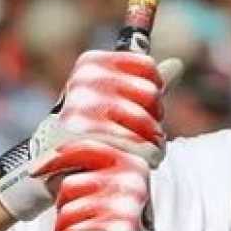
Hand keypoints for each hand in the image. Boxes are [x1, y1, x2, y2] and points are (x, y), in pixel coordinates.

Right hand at [0, 51, 182, 220]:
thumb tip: (177, 64)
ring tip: (147, 150)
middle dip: (154, 118)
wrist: (53, 167)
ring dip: (156, 141)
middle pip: (151, 94)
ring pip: (149, 122)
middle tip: (145, 132)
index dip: (154, 91)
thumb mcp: (114, 99)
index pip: (147, 67)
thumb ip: (145, 82)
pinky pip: (140, 146)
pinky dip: (150, 156)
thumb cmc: (90, 129)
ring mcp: (83, 111)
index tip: (144, 105)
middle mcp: (83, 82)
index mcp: (90, 64)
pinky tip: (144, 162)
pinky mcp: (89, 142)